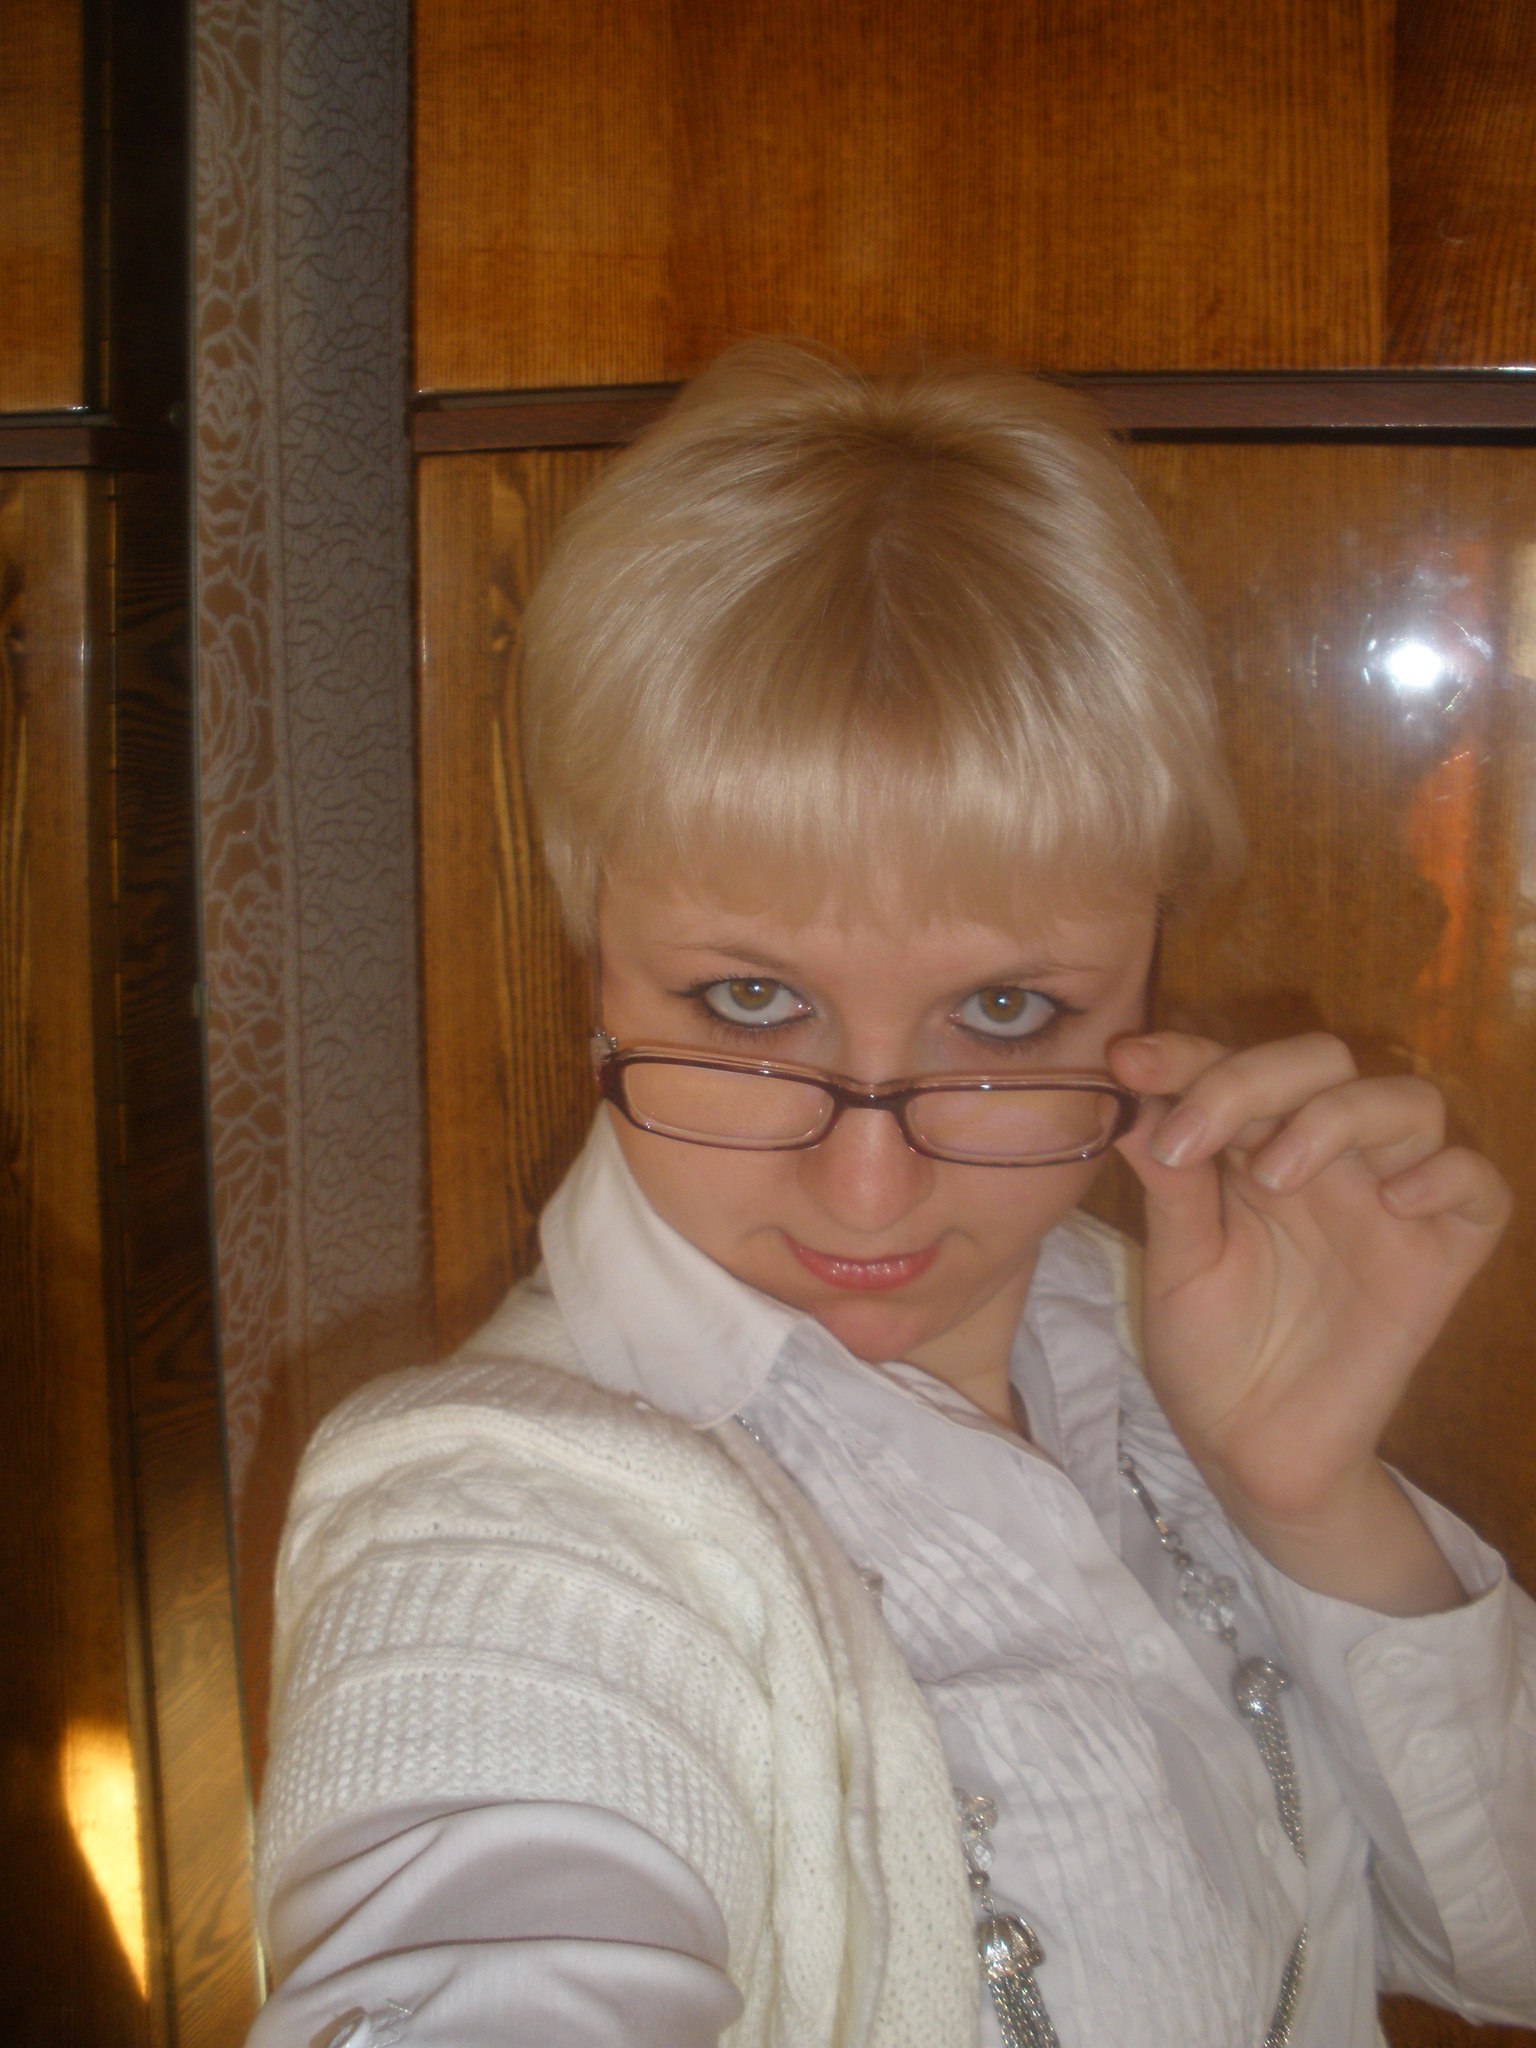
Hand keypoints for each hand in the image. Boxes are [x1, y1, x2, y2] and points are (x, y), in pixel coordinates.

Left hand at [1108, 1031, 1510, 1609]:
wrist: (1250, 1450)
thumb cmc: (1210, 1350)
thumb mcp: (1175, 1264)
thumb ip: (1170, 1185)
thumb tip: (1134, 1101)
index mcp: (1255, 1147)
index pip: (1235, 1066)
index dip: (1186, 1054)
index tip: (1128, 1064)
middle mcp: (1328, 1159)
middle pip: (1324, 1062)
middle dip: (1252, 1077)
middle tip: (1192, 1137)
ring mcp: (1391, 1201)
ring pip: (1408, 1102)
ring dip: (1336, 1117)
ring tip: (1273, 1178)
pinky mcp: (1441, 1256)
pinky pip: (1480, 1186)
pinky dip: (1447, 1173)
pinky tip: (1394, 1197)